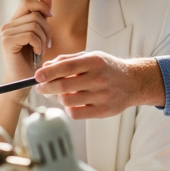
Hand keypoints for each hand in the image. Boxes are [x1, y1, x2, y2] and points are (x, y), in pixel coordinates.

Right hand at [0, 0, 52, 81]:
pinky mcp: (7, 42)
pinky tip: (37, 53)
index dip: (41, 6)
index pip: (27, 2)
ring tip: (41, 49)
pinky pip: (30, 35)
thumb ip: (42, 15)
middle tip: (47, 43)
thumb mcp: (40, 33)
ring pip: (34, 25)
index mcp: (14, 22)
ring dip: (43, 39)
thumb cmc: (31, 58)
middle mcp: (7, 25)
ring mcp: (6, 33)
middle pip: (35, 15)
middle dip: (47, 29)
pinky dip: (38, 44)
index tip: (51, 17)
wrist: (22, 79)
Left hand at [34, 52, 164, 118]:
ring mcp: (102, 96)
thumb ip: (68, 60)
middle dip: (46, 87)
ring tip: (64, 93)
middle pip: (63, 86)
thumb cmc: (107, 68)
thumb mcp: (91, 57)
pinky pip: (75, 113)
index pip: (66, 67)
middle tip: (41, 87)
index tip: (36, 76)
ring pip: (67, 100)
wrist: (133, 82)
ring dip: (60, 97)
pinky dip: (69, 108)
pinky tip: (73, 103)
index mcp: (95, 61)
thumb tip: (45, 67)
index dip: (48, 72)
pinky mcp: (103, 111)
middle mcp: (99, 78)